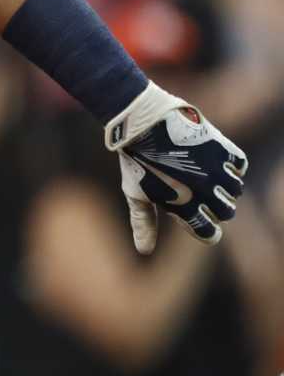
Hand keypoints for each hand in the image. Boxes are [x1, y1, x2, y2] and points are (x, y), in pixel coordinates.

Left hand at [105, 83, 248, 252]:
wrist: (144, 124)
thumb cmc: (136, 162)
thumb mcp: (135, 195)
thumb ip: (144, 224)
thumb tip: (145, 251)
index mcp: (184, 206)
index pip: (209, 234)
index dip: (206, 231)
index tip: (201, 222)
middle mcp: (205, 191)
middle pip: (227, 213)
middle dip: (217, 208)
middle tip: (201, 195)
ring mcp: (217, 170)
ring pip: (236, 190)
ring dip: (224, 187)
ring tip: (204, 176)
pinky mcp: (223, 149)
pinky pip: (240, 165)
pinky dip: (232, 165)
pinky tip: (215, 161)